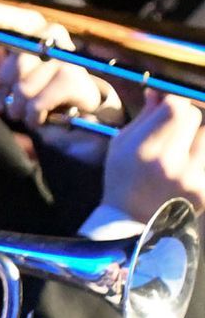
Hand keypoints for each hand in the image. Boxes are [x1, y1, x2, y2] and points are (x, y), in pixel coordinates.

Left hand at [0, 4, 114, 132]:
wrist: (69, 108)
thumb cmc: (29, 84)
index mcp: (26, 26)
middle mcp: (48, 33)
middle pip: (13, 63)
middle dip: (8, 87)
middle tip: (13, 93)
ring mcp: (64, 54)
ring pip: (24, 88)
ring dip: (19, 106)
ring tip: (26, 106)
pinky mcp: (74, 78)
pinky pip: (38, 103)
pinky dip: (33, 116)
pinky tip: (40, 115)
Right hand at [102, 89, 204, 220]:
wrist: (132, 224)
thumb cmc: (123, 181)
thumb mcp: (121, 146)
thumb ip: (144, 117)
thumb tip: (159, 93)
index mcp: (146, 152)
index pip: (177, 109)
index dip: (173, 102)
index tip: (166, 106)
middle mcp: (172, 165)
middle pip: (196, 118)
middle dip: (186, 118)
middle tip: (174, 128)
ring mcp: (194, 179)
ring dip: (196, 138)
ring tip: (181, 151)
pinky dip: (199, 156)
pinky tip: (185, 166)